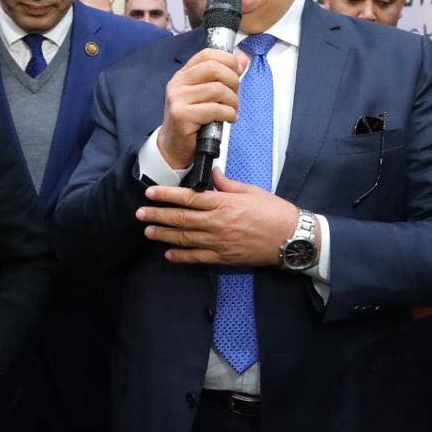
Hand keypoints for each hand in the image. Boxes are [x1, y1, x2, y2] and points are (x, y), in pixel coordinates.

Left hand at [136, 170, 302, 266]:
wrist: (291, 237)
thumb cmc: (274, 211)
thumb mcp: (251, 191)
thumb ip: (228, 184)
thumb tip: (213, 174)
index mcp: (222, 203)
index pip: (187, 197)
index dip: (166, 195)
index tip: (150, 193)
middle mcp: (217, 222)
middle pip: (180, 219)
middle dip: (157, 216)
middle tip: (140, 214)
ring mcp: (219, 242)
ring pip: (184, 239)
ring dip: (163, 235)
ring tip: (148, 232)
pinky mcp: (224, 257)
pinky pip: (197, 257)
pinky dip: (181, 256)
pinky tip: (168, 254)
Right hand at [156, 49, 246, 169]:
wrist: (174, 146)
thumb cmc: (193, 120)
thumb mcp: (208, 95)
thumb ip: (224, 76)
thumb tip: (242, 59)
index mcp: (184, 74)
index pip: (207, 54)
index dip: (228, 59)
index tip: (237, 71)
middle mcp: (178, 83)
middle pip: (213, 67)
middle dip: (232, 80)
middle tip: (235, 94)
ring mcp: (178, 99)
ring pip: (217, 89)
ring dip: (233, 101)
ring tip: (232, 110)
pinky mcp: (181, 115)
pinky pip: (215, 109)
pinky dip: (229, 114)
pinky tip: (228, 119)